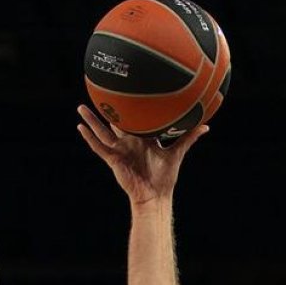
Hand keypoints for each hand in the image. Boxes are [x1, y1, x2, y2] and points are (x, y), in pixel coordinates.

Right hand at [76, 105, 207, 207]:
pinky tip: (80, 128)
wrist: (155, 194)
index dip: (129, 106)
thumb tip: (205, 126)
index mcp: (141, 139)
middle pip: (114, 122)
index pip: (133, 119)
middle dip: (106, 109)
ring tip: (81, 107)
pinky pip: (99, 147)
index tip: (125, 90)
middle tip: (99, 92)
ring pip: (102, 132)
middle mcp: (128, 142)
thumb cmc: (165, 176)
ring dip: (91, 120)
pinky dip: (89, 138)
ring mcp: (119, 150)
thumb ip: (188, 137)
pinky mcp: (113, 159)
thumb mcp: (177, 152)